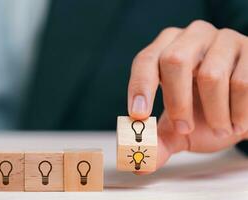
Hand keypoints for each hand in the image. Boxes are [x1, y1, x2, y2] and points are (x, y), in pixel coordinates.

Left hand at [128, 20, 247, 173]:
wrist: (243, 111)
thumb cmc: (205, 113)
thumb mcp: (179, 129)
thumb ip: (159, 142)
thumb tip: (139, 165)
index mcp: (166, 50)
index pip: (146, 61)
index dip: (139, 87)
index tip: (138, 115)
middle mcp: (191, 37)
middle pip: (174, 60)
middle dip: (177, 102)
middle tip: (183, 128)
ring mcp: (222, 39)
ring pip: (212, 76)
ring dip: (215, 114)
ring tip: (220, 127)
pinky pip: (242, 83)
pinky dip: (239, 111)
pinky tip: (237, 120)